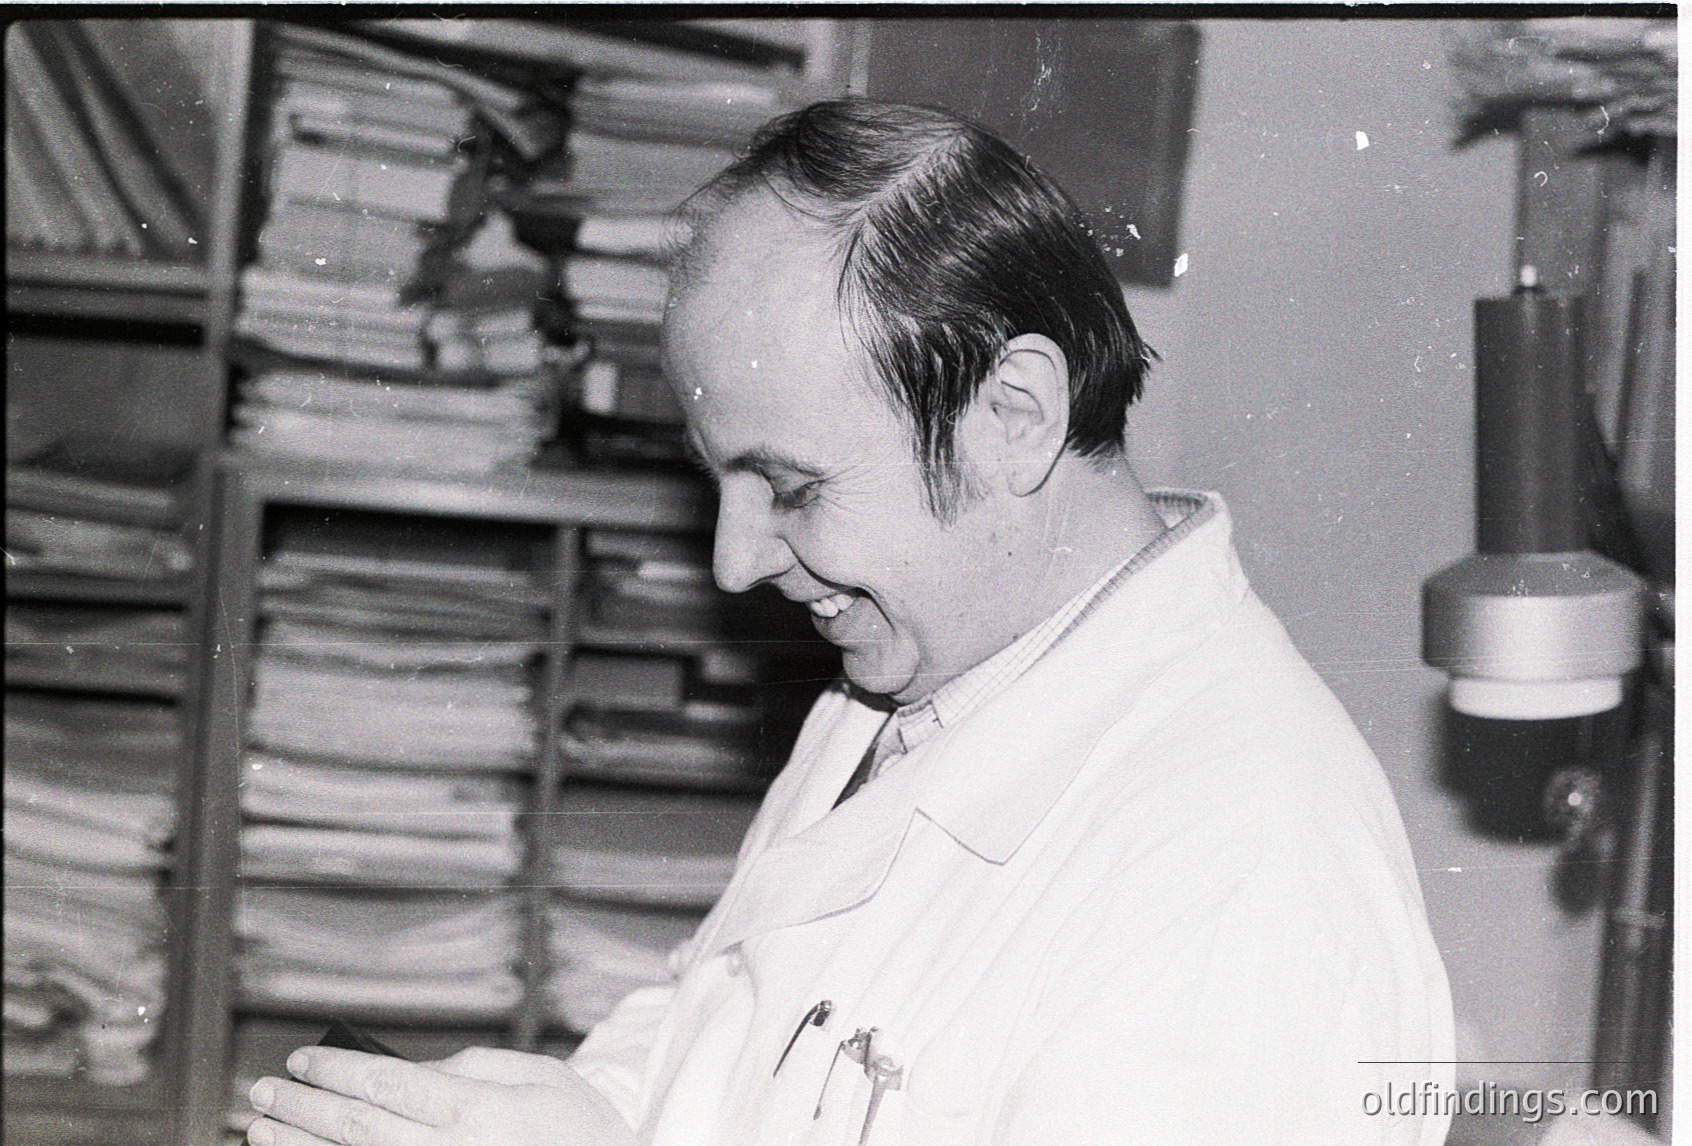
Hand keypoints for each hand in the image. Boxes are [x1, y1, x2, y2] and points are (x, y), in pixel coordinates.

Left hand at [247, 1045, 636, 1145]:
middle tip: (263, 1092)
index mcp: (474, 1110)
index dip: (333, 1068)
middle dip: (302, 1107)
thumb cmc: (583, 1131)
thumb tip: (412, 1068)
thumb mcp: (540, 1078)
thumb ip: (473, 1067)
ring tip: (261, 1132)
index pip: (384, 1081)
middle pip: (355, 1125)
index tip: (301, 1060)